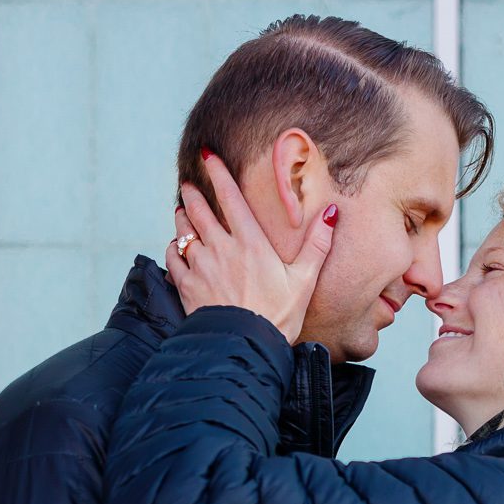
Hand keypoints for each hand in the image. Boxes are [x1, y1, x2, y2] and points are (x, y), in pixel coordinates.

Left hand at [166, 150, 336, 340]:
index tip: (208, 156)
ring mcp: (201, 266)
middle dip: (192, 194)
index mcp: (250, 242)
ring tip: (181, 212)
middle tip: (188, 185)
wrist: (246, 347)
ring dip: (181, 219)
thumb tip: (330, 212)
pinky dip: (174, 249)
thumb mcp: (305, 280)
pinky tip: (178, 248)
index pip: (230, 197)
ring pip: (183, 232)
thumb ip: (318, 244)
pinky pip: (173, 258)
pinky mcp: (187, 286)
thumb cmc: (278, 316)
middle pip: (199, 211)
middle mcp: (222, 249)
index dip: (217, 172)